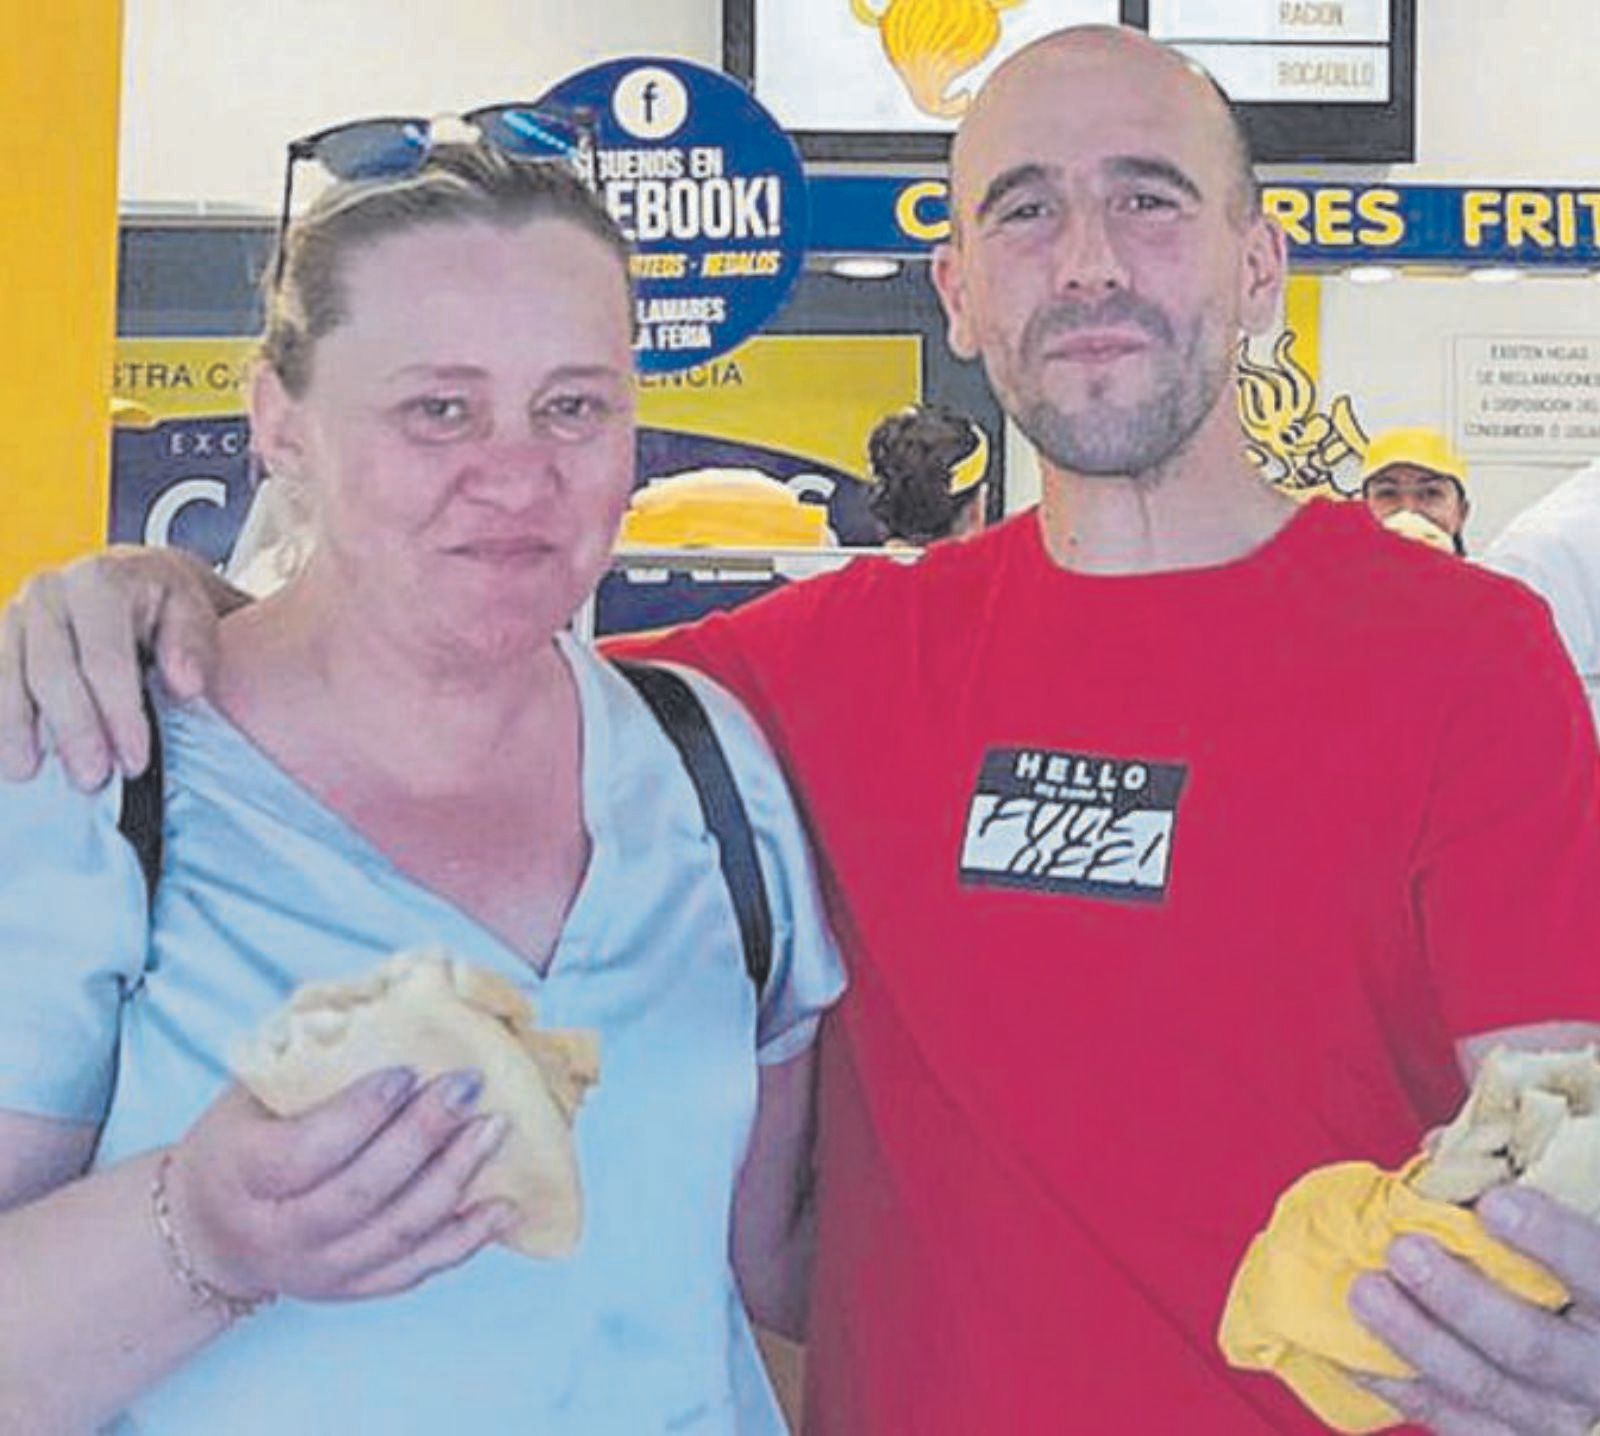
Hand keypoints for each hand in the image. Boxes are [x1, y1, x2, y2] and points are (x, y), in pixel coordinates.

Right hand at [0, 545, 225, 788]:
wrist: (133, 578)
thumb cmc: (166, 604)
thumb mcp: (192, 612)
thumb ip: (192, 645)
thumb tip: (185, 685)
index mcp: (100, 583)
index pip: (106, 658)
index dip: (118, 714)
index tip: (134, 760)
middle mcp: (49, 592)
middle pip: (52, 670)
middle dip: (72, 730)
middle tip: (91, 778)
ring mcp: (16, 612)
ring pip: (7, 673)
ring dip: (15, 728)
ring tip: (27, 772)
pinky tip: (5, 749)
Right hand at [165, 1067, 516, 1302]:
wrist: (208, 1232)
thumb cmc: (240, 1140)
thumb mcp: (249, 1095)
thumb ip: (307, 1063)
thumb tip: (391, 1001)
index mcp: (240, 1175)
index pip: (306, 1152)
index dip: (361, 1113)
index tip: (409, 1071)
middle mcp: (276, 1234)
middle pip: (361, 1193)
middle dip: (423, 1136)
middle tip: (468, 1086)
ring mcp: (316, 1271)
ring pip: (397, 1232)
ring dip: (455, 1179)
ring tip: (494, 1128)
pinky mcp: (350, 1290)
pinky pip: (415, 1270)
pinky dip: (465, 1239)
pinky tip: (503, 1204)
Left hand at [1349, 1187, 1599, 1433]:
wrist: (1585, 1331)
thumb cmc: (1570, 1255)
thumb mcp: (1572, 1207)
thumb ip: (1519, 1174)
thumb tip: (1440, 1146)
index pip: (1597, 1272)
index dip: (1552, 1240)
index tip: (1494, 1202)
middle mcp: (1597, 1369)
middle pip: (1531, 1346)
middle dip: (1461, 1301)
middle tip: (1404, 1253)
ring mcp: (1558, 1414)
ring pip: (1485, 1389)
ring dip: (1417, 1342)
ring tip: (1363, 1293)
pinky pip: (1455, 1422)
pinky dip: (1398, 1388)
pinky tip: (1349, 1353)